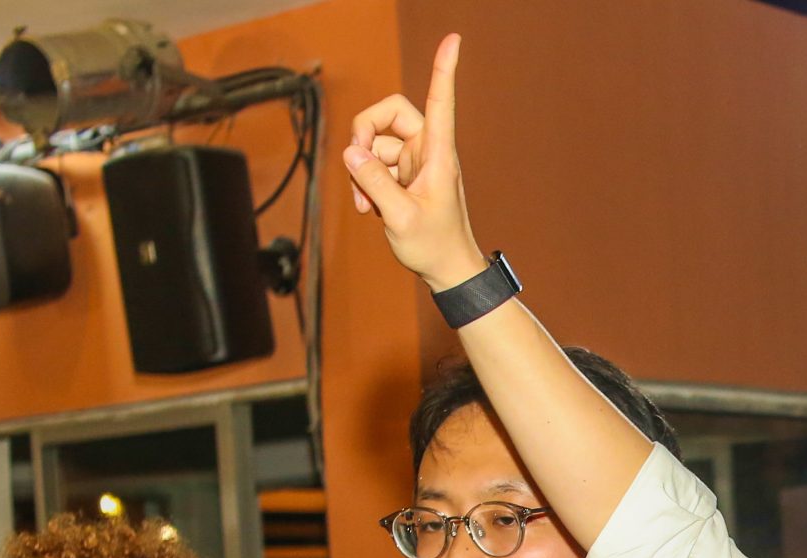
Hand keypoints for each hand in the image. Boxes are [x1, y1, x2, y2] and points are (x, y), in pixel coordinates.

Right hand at [342, 33, 485, 290]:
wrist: (446, 270)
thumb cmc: (435, 246)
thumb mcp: (400, 218)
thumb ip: (374, 183)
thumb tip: (352, 151)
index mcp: (438, 154)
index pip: (441, 103)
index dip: (444, 70)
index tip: (453, 39)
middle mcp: (427, 150)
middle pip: (387, 113)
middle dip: (364, 134)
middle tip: (356, 164)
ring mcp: (413, 161)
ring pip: (374, 143)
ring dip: (362, 170)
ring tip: (367, 203)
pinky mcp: (402, 174)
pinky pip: (373, 163)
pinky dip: (365, 181)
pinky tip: (369, 206)